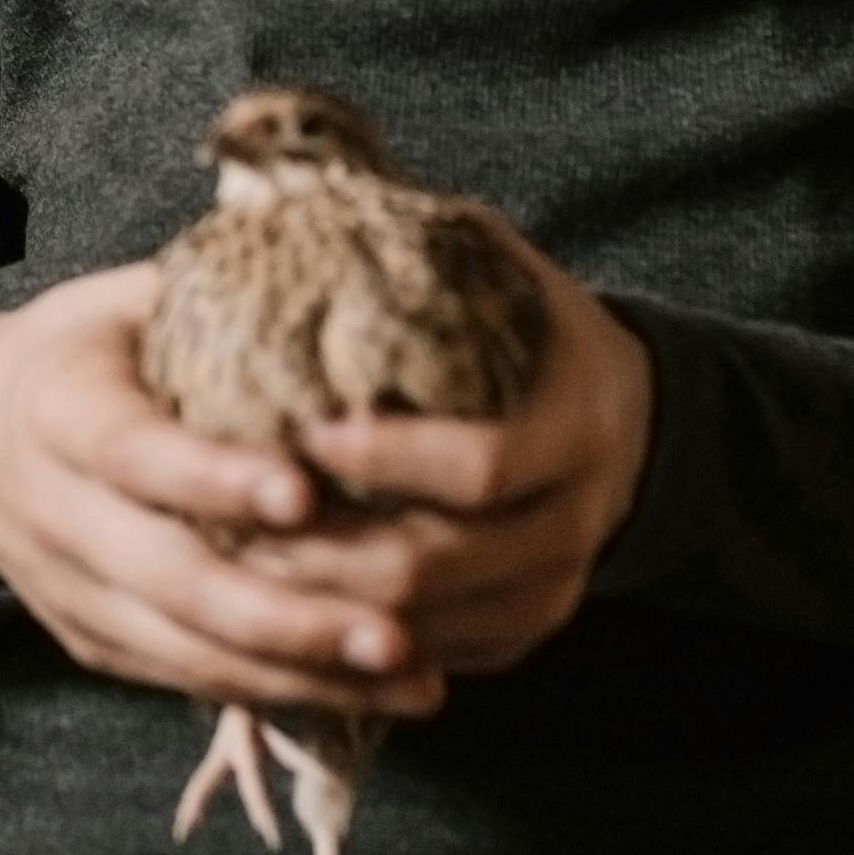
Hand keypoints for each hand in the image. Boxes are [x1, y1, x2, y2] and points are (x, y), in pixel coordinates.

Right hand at [0, 264, 435, 717]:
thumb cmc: (80, 352)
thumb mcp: (121, 302)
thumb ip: (215, 296)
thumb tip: (348, 267)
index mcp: (57, 409)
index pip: (132, 452)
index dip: (211, 479)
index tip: (303, 493)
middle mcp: (55, 513)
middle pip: (170, 580)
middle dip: (285, 617)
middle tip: (395, 632)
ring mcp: (72, 593)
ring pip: (188, 652)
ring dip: (304, 675)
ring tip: (413, 680)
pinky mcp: (97, 645)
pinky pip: (190, 681)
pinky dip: (283, 693)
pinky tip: (372, 695)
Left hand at [237, 257, 655, 677]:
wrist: (626, 420)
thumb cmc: (531, 327)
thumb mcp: (499, 266)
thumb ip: (418, 238)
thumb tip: (298, 195)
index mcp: (577, 426)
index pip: (479, 467)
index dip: (384, 459)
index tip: (299, 429)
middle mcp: (576, 522)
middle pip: (435, 568)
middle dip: (321, 551)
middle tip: (227, 517)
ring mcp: (552, 591)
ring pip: (421, 632)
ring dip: (319, 609)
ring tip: (230, 569)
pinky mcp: (520, 635)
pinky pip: (429, 660)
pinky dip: (350, 643)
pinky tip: (278, 607)